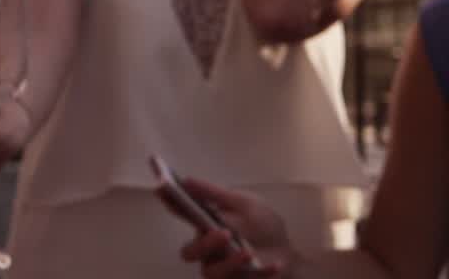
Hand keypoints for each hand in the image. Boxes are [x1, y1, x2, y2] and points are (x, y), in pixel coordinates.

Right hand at [170, 178, 296, 277]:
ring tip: (248, 253)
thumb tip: (186, 180)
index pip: (181, 214)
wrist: (288, 254)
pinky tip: (275, 264)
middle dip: (204, 244)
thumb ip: (217, 194)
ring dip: (230, 263)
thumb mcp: (246, 203)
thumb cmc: (263, 226)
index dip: (169, 202)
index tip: (162, 188)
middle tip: (224, 234)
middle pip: (189, 252)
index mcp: (205, 224)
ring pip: (211, 272)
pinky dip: (261, 272)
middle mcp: (207, 248)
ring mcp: (221, 268)